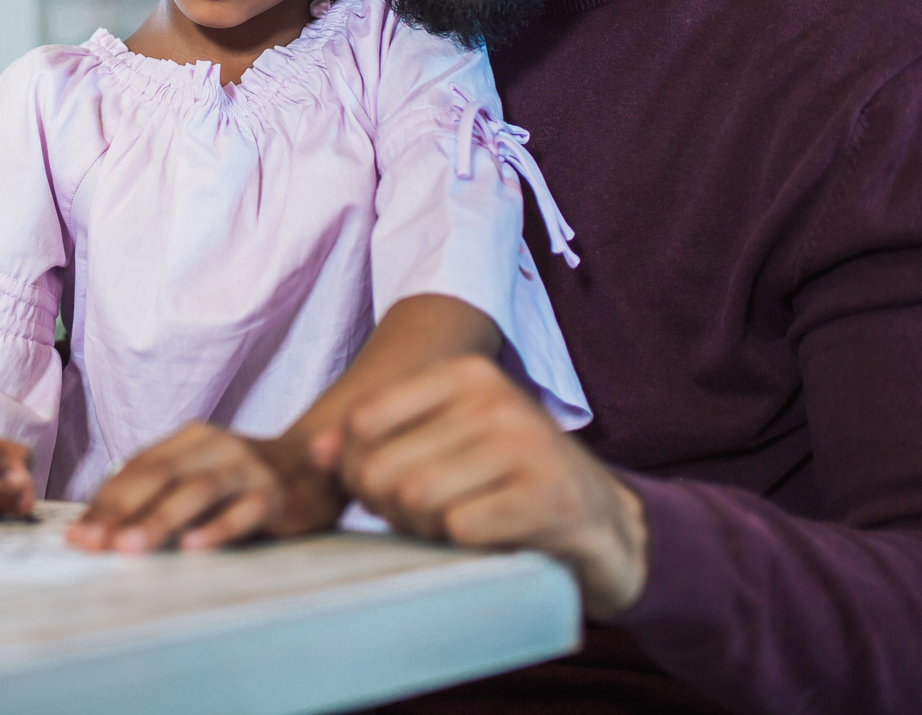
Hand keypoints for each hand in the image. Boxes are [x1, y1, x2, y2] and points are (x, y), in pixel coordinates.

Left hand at [68, 422, 343, 553]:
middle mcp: (214, 446)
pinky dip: (217, 528)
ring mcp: (246, 468)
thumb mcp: (199, 475)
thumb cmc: (242, 480)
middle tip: (92, 543)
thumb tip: (100, 528)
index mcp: (188, 439)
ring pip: (196, 491)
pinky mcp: (276, 495)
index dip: (104, 502)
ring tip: (129, 547)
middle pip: (159, 475)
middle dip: (120, 511)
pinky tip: (193, 548)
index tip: (77, 535)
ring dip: (159, 519)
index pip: (136, 468)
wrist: (316, 469)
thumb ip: (159, 492)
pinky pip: (244, 511)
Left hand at [315, 355, 647, 618]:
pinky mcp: (548, 497)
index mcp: (464, 374)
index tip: (393, 486)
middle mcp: (494, 397)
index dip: (360, 469)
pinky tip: (491, 540)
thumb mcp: (443, 447)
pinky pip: (460, 529)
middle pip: (382, 468)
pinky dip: (463, 547)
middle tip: (427, 518)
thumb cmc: (505, 484)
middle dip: (389, 509)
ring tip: (458, 526)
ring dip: (424, 530)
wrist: (605, 524)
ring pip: (415, 499)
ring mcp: (526, 444)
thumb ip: (375, 444)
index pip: (362, 420)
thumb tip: (316, 452)